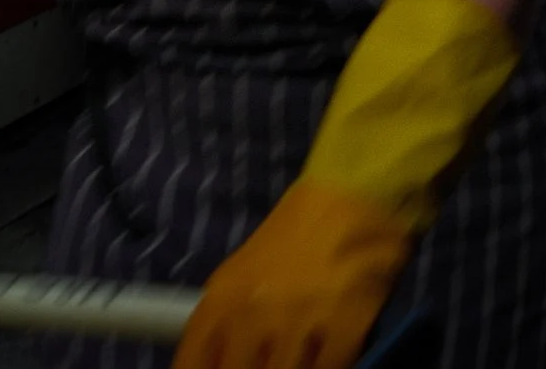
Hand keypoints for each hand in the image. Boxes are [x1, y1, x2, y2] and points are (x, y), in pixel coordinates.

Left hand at [172, 180, 412, 368]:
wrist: (351, 195)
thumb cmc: (291, 240)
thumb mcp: (236, 281)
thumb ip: (221, 331)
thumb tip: (220, 367)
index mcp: (219, 305)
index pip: (194, 366)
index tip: (229, 368)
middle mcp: (252, 316)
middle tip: (271, 357)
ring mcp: (299, 321)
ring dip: (296, 367)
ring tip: (303, 353)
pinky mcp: (346, 322)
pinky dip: (332, 365)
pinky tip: (332, 351)